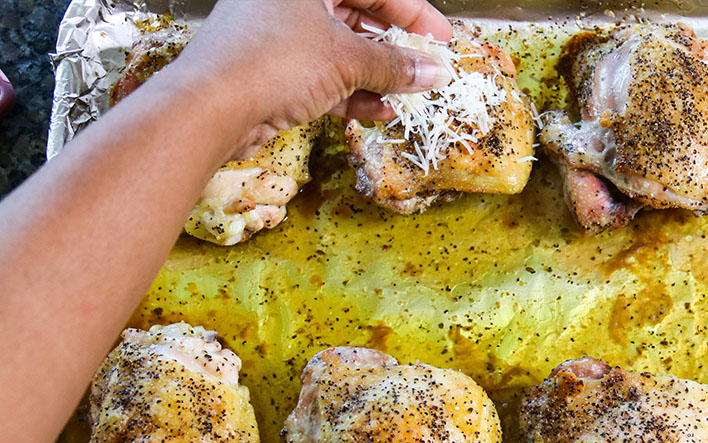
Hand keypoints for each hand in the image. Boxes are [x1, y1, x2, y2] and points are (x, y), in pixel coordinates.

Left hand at [164, 0, 452, 156]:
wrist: (209, 107)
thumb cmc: (271, 62)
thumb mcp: (345, 59)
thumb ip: (392, 65)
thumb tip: (431, 71)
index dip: (413, 12)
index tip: (441, 36)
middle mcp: (289, 1)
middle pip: (356, 17)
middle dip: (394, 48)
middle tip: (425, 67)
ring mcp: (278, 37)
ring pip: (339, 52)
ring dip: (376, 76)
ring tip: (407, 94)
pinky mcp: (271, 73)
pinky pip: (322, 79)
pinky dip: (350, 94)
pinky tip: (378, 111)